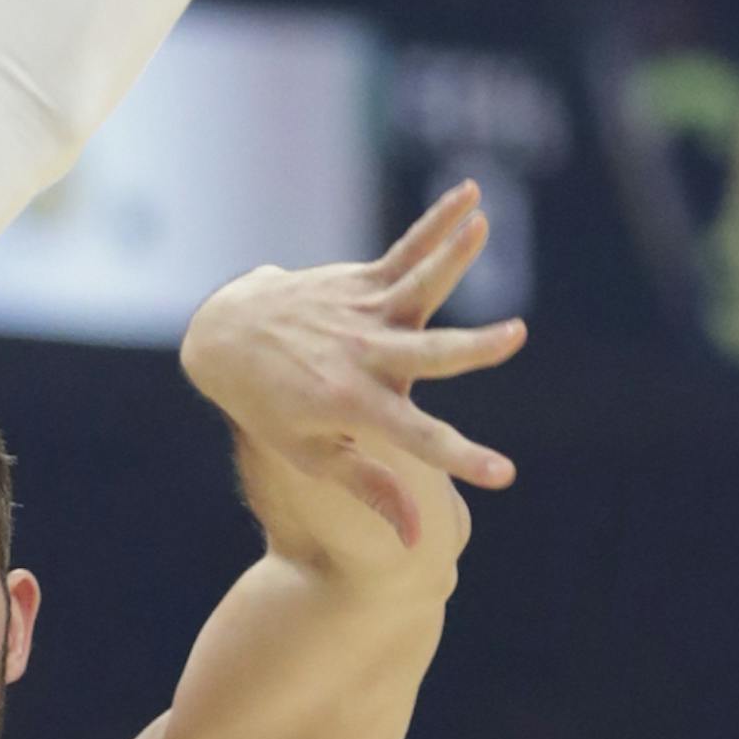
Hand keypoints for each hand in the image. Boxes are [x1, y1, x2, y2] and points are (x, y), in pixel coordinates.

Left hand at [181, 183, 525, 548]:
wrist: (225, 340)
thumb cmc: (270, 408)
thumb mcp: (312, 455)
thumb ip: (371, 488)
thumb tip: (417, 540)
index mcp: (352, 406)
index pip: (416, 439)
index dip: (461, 458)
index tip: (502, 474)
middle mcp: (360, 356)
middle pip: (426, 353)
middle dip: (471, 348)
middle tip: (514, 336)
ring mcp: (361, 314)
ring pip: (415, 285)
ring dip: (450, 256)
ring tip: (482, 226)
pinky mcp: (360, 283)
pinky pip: (405, 252)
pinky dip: (437, 225)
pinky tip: (470, 199)